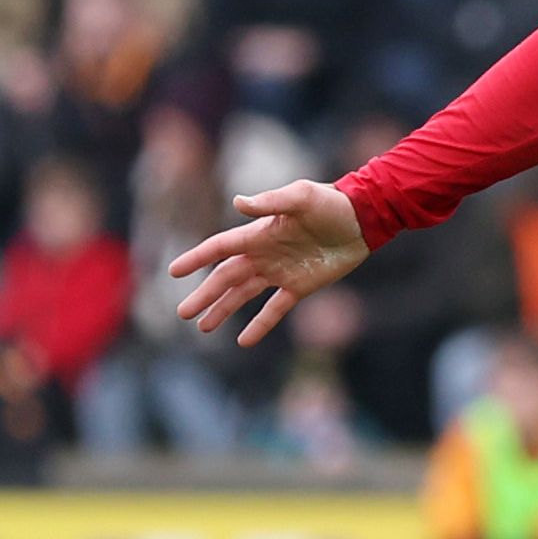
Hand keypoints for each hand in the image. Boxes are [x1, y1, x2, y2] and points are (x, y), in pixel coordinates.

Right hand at [168, 180, 369, 345]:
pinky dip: (260, 325)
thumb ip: (270, 202)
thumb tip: (237, 203)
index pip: (220, 248)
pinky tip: (244, 341)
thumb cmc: (331, 203)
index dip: (197, 259)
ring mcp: (280, 272)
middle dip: (204, 295)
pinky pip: (275, 309)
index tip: (174, 272)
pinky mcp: (300, 287)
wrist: (363, 220)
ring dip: (223, 310)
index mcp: (258, 233)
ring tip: (203, 328)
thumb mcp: (301, 197)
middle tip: (182, 313)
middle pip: (226, 278)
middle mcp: (263, 254)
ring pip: (243, 295)